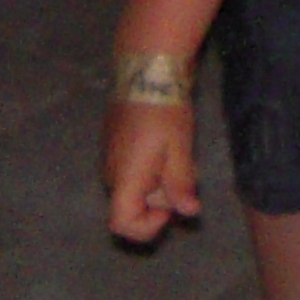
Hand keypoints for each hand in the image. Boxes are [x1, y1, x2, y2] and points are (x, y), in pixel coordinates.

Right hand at [104, 97, 202, 241]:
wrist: (146, 72)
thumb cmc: (164, 111)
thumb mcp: (180, 149)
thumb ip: (180, 184)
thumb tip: (188, 213)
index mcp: (126, 179)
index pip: (121, 225)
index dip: (147, 227)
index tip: (169, 208)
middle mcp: (112, 174)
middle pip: (135, 205)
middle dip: (163, 196)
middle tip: (184, 169)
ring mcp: (110, 159)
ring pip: (137, 186)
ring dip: (160, 179)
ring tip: (178, 152)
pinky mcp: (114, 146)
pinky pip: (134, 170)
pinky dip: (152, 166)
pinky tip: (166, 144)